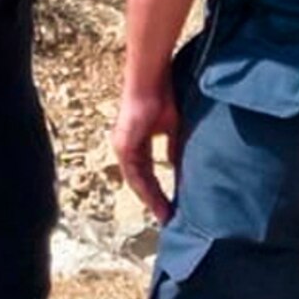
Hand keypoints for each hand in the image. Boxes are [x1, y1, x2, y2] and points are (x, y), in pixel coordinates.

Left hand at [113, 83, 180, 220]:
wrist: (152, 80)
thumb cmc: (163, 97)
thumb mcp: (172, 128)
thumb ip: (173, 148)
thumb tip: (176, 167)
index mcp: (137, 143)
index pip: (147, 174)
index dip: (158, 191)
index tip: (170, 207)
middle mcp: (126, 147)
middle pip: (140, 182)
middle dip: (154, 201)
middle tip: (168, 219)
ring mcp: (123, 146)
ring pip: (136, 181)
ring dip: (150, 199)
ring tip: (164, 215)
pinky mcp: (124, 145)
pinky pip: (134, 174)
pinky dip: (145, 189)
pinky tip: (155, 201)